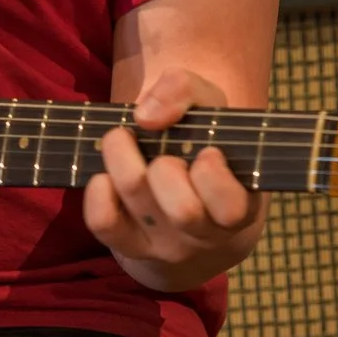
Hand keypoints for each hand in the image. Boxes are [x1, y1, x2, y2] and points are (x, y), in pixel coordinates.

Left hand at [84, 66, 267, 292]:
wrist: (182, 185)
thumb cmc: (201, 142)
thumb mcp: (207, 106)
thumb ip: (184, 91)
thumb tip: (145, 116)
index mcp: (239, 207)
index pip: (231, 209)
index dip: (213, 176)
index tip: (207, 151)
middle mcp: (204, 235)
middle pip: (183, 211)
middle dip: (166, 168)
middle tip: (162, 151)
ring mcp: (166, 245)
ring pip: (140, 207)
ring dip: (123, 161)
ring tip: (122, 139)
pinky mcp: (129, 245)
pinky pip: (104, 223)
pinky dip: (97, 193)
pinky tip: (104, 174)